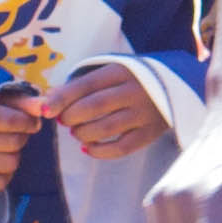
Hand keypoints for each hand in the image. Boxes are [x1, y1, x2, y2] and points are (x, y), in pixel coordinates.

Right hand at [0, 94, 46, 189]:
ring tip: (3, 147)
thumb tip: (44, 107)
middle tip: (14, 133)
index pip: (11, 121)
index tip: (31, 122)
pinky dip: (4, 173)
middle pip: (14, 142)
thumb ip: (21, 101)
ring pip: (10, 163)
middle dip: (21, 136)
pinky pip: (0, 181)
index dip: (27, 122)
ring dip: (13, 154)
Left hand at [42, 66, 169, 159]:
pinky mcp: (150, 132)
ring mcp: (144, 113)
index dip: (61, 99)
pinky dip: (100, 151)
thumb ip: (82, 83)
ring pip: (105, 128)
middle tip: (63, 121)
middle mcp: (134, 91)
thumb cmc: (132, 78)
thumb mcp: (111, 71)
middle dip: (70, 117)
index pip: (85, 85)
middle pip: (94, 107)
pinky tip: (88, 148)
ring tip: (77, 132)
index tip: (44, 110)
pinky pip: (121, 148)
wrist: (177, 82)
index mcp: (122, 71)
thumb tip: (48, 101)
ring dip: (82, 134)